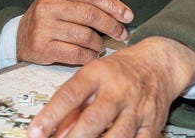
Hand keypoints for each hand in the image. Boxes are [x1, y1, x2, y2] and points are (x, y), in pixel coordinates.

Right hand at [17, 0, 132, 64]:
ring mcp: (45, 27)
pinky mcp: (43, 48)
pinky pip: (76, 54)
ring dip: (99, 44)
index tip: (127, 15)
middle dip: (112, 26)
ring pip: (85, 36)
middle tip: (121, 33)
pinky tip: (91, 55)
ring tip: (101, 46)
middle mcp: (49, 6)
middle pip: (91, 15)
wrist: (19, 37)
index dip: (113, 5)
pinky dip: (89, 56)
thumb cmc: (48, 18)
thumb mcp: (62, 1)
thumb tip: (121, 14)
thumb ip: (86, 3)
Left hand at [27, 36, 194, 137]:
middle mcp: (118, 90)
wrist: (159, 64)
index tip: (36, 132)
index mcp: (98, 74)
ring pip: (117, 136)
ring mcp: (137, 108)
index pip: (70, 95)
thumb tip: (55, 132)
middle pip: (94, 119)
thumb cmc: (120, 71)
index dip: (51, 115)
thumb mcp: (92, 78)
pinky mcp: (152, 124)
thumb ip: (73, 105)